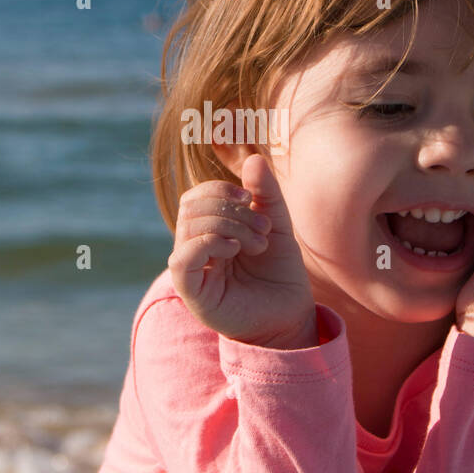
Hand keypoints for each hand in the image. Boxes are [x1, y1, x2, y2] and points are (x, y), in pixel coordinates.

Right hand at [168, 153, 316, 348]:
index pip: (196, 197)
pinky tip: (235, 250)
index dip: (219, 189)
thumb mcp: (276, 224)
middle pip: (190, 208)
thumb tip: (253, 158)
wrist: (290, 314)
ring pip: (188, 227)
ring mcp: (190, 270)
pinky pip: (183, 258)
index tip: (250, 197)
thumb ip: (265, 193)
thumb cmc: (279, 272)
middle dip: (229, 209)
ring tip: (258, 244)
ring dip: (229, 226)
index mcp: (208, 231)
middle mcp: (194, 248)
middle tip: (262, 228)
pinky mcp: (192, 291)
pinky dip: (210, 243)